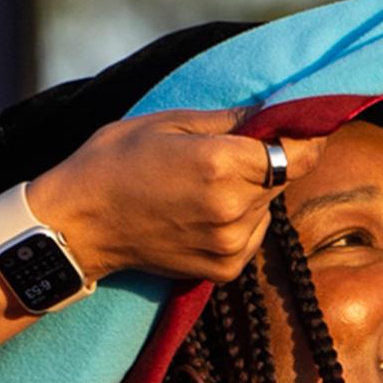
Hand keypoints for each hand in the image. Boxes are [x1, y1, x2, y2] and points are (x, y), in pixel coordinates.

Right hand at [27, 109, 322, 283]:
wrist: (78, 224)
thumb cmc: (115, 162)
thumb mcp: (170, 123)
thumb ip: (231, 120)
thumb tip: (278, 112)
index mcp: (223, 164)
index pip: (300, 152)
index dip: (304, 137)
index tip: (293, 128)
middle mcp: (234, 207)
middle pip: (283, 177)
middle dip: (267, 162)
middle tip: (223, 154)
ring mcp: (230, 243)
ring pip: (268, 207)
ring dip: (251, 193)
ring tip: (202, 187)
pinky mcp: (223, 269)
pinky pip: (253, 236)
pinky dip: (239, 222)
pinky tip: (200, 213)